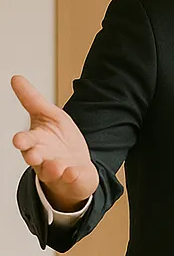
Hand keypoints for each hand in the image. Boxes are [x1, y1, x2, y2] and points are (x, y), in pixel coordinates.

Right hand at [11, 76, 97, 209]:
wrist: (76, 165)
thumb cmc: (58, 140)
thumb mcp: (49, 115)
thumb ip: (32, 100)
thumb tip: (15, 78)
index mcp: (35, 141)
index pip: (25, 141)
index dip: (22, 140)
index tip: (18, 140)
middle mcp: (43, 158)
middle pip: (34, 157)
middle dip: (33, 156)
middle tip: (32, 156)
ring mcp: (58, 170)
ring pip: (52, 170)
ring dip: (54, 168)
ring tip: (57, 166)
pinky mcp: (73, 178)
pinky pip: (72, 178)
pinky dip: (72, 175)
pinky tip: (73, 172)